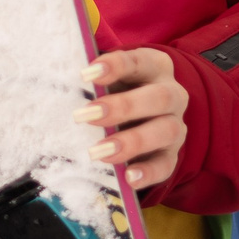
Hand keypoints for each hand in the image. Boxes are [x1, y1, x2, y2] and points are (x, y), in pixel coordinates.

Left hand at [77, 48, 188, 191]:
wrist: (142, 116)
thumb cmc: (118, 91)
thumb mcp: (111, 79)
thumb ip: (94, 80)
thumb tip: (62, 83)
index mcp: (156, 67)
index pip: (139, 61)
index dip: (115, 66)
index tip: (85, 74)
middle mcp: (173, 94)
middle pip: (159, 97)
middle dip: (122, 107)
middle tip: (85, 116)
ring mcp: (176, 125)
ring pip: (167, 131)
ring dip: (132, 142)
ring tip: (99, 152)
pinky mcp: (171, 154)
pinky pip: (166, 165)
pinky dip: (148, 172)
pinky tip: (128, 177)